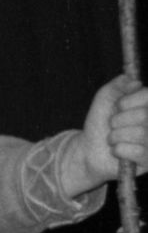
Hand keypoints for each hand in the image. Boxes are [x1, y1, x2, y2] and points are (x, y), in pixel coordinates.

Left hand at [63, 75, 147, 195]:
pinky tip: (117, 151)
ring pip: (140, 133)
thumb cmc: (100, 122)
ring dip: (116, 136)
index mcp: (147, 106)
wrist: (89, 149)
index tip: (117, 106)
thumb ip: (117, 86)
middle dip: (119, 120)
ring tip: (112, 139)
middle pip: (144, 115)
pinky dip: (119, 150)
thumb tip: (134, 81)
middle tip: (112, 125)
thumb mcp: (105, 99)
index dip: (128, 101)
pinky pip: (137, 152)